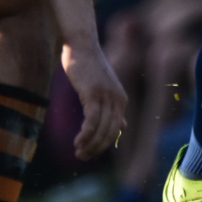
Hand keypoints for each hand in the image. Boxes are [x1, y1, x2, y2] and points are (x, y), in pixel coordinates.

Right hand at [61, 41, 126, 159]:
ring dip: (89, 144)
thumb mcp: (104, 88)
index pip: (115, 130)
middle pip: (109, 133)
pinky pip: (92, 120)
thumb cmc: (89, 66)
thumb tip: (123, 126)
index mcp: (121, 100)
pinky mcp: (93, 93)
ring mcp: (106, 96)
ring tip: (78, 152)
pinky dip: (85, 134)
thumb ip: (113, 108)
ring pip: (101, 129)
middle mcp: (117, 99)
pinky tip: (78, 142)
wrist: (81, 45)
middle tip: (82, 157)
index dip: (103, 145)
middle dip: (96, 148)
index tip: (89, 152)